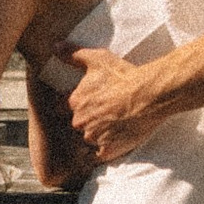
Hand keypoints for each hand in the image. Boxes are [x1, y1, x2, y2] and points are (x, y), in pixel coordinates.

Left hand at [63, 44, 166, 167]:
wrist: (148, 96)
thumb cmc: (123, 76)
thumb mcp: (98, 59)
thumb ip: (73, 54)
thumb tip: (54, 47)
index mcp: (74, 102)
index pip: (62, 109)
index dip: (75, 107)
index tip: (88, 104)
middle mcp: (80, 122)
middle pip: (77, 125)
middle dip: (86, 122)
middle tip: (103, 115)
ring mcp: (93, 138)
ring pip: (88, 141)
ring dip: (96, 136)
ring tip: (112, 128)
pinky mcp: (108, 150)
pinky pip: (99, 156)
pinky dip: (104, 152)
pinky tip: (114, 143)